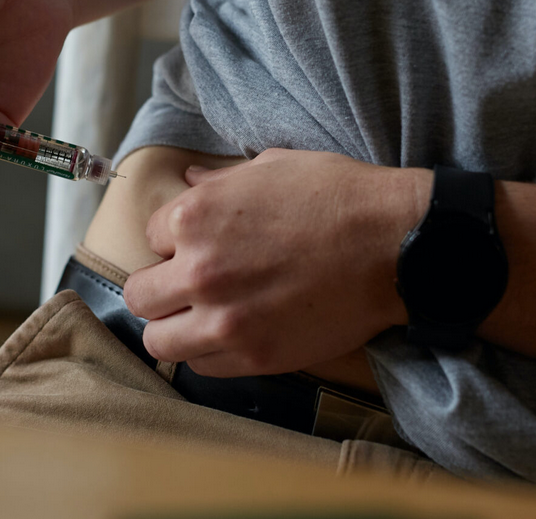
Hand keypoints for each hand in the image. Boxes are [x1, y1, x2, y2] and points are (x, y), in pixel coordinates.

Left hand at [124, 149, 430, 376]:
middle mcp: (198, 271)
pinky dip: (208, 353)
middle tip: (190, 286)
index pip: (149, 236)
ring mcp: (224, 319)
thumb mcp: (270, 168)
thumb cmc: (337, 196)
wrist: (394, 245)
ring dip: (174, 328)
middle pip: (140, 295)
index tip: (199, 245)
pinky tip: (231, 335)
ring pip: (159, 340)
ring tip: (201, 318)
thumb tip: (186, 180)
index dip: (174, 241)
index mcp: (194, 217)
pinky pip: (201, 366)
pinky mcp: (254, 356)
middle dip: (160, 287)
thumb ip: (218, 181)